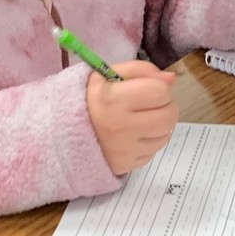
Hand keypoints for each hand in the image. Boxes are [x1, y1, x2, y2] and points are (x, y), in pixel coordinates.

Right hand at [86, 60, 178, 175]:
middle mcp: (121, 126)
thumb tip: (171, 79)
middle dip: (165, 106)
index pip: (160, 91)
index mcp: (114, 99)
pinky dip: (150, 141)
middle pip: (169, 116)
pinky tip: (135, 135)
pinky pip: (154, 152)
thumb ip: (141, 70)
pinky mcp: (127, 166)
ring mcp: (125, 149)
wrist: (64, 132)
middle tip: (150, 105)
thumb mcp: (107, 74)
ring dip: (160, 125)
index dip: (158, 87)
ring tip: (142, 119)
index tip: (147, 89)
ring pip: (166, 135)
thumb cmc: (89, 99)